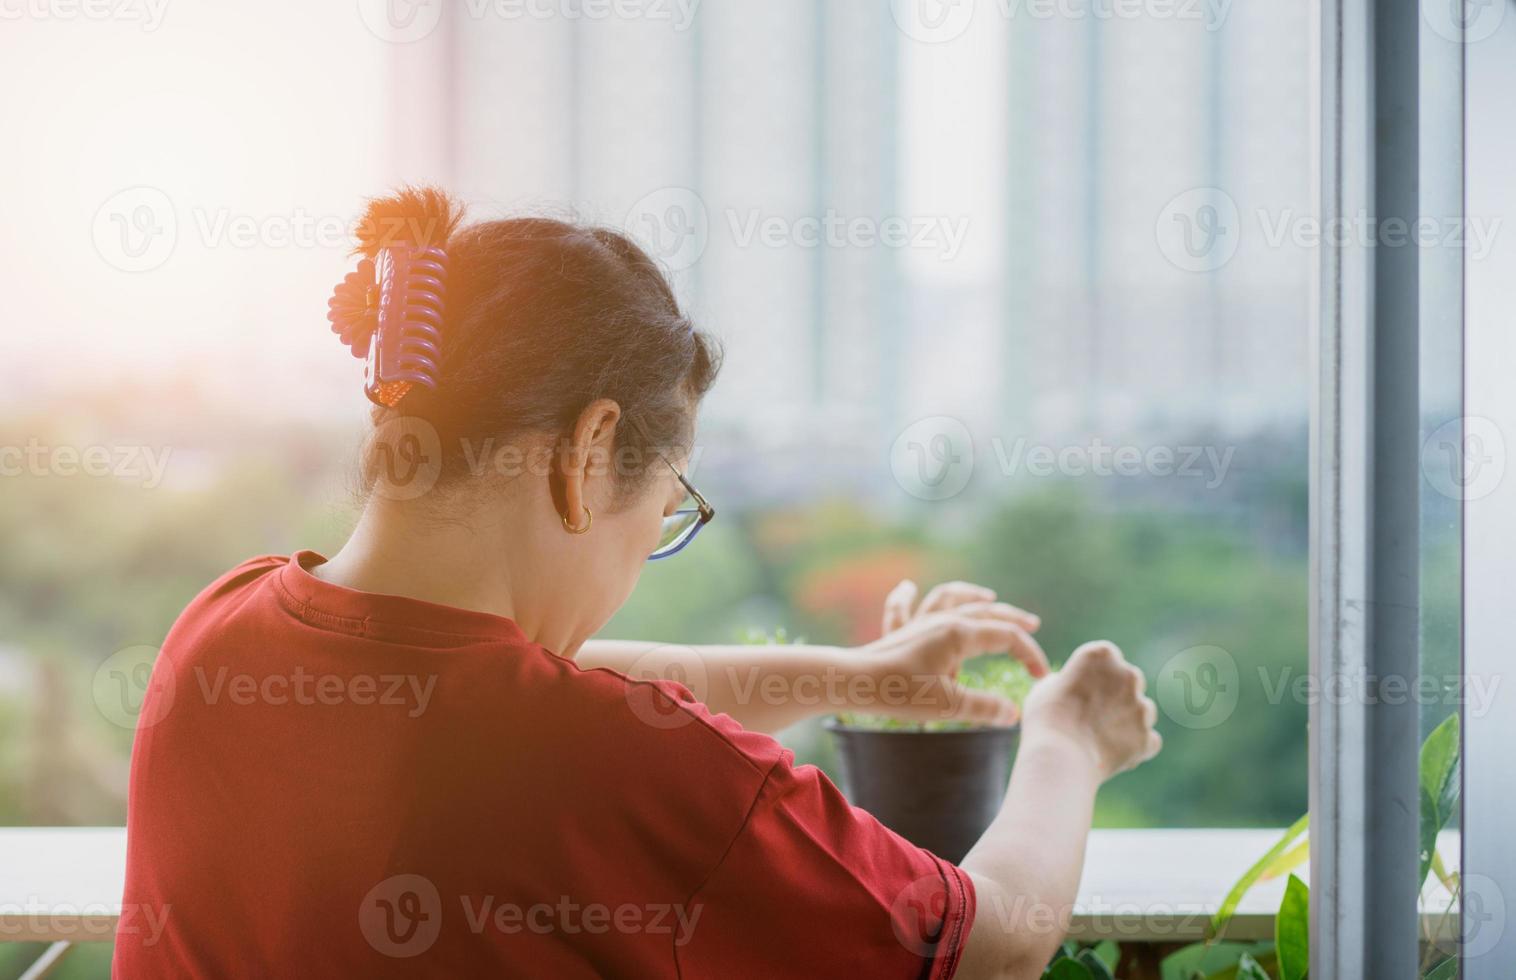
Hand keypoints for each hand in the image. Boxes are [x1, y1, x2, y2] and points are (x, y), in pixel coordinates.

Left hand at [858, 579, 1049, 726]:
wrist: (852, 682)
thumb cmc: (900, 693)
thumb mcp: (950, 706)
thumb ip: (985, 708)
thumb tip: (1013, 712)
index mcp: (959, 634)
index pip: (1006, 637)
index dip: (1028, 654)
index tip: (1040, 678)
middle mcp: (940, 622)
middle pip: (985, 612)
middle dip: (1012, 619)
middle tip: (1033, 625)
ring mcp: (918, 625)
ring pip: (949, 599)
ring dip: (970, 596)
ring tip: (987, 596)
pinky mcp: (897, 634)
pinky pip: (903, 608)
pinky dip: (906, 596)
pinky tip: (907, 587)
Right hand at [1020, 640, 1161, 778]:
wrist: (1059, 757)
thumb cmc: (1047, 718)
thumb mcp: (1047, 687)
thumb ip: (1069, 681)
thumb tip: (1075, 688)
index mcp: (1102, 655)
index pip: (1106, 656)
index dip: (1093, 673)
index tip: (1080, 687)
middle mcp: (1128, 675)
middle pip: (1129, 680)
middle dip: (1116, 694)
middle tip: (1091, 713)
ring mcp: (1142, 708)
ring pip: (1143, 710)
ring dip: (1128, 719)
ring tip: (1100, 737)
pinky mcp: (1147, 738)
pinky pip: (1148, 740)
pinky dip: (1135, 746)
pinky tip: (1113, 753)